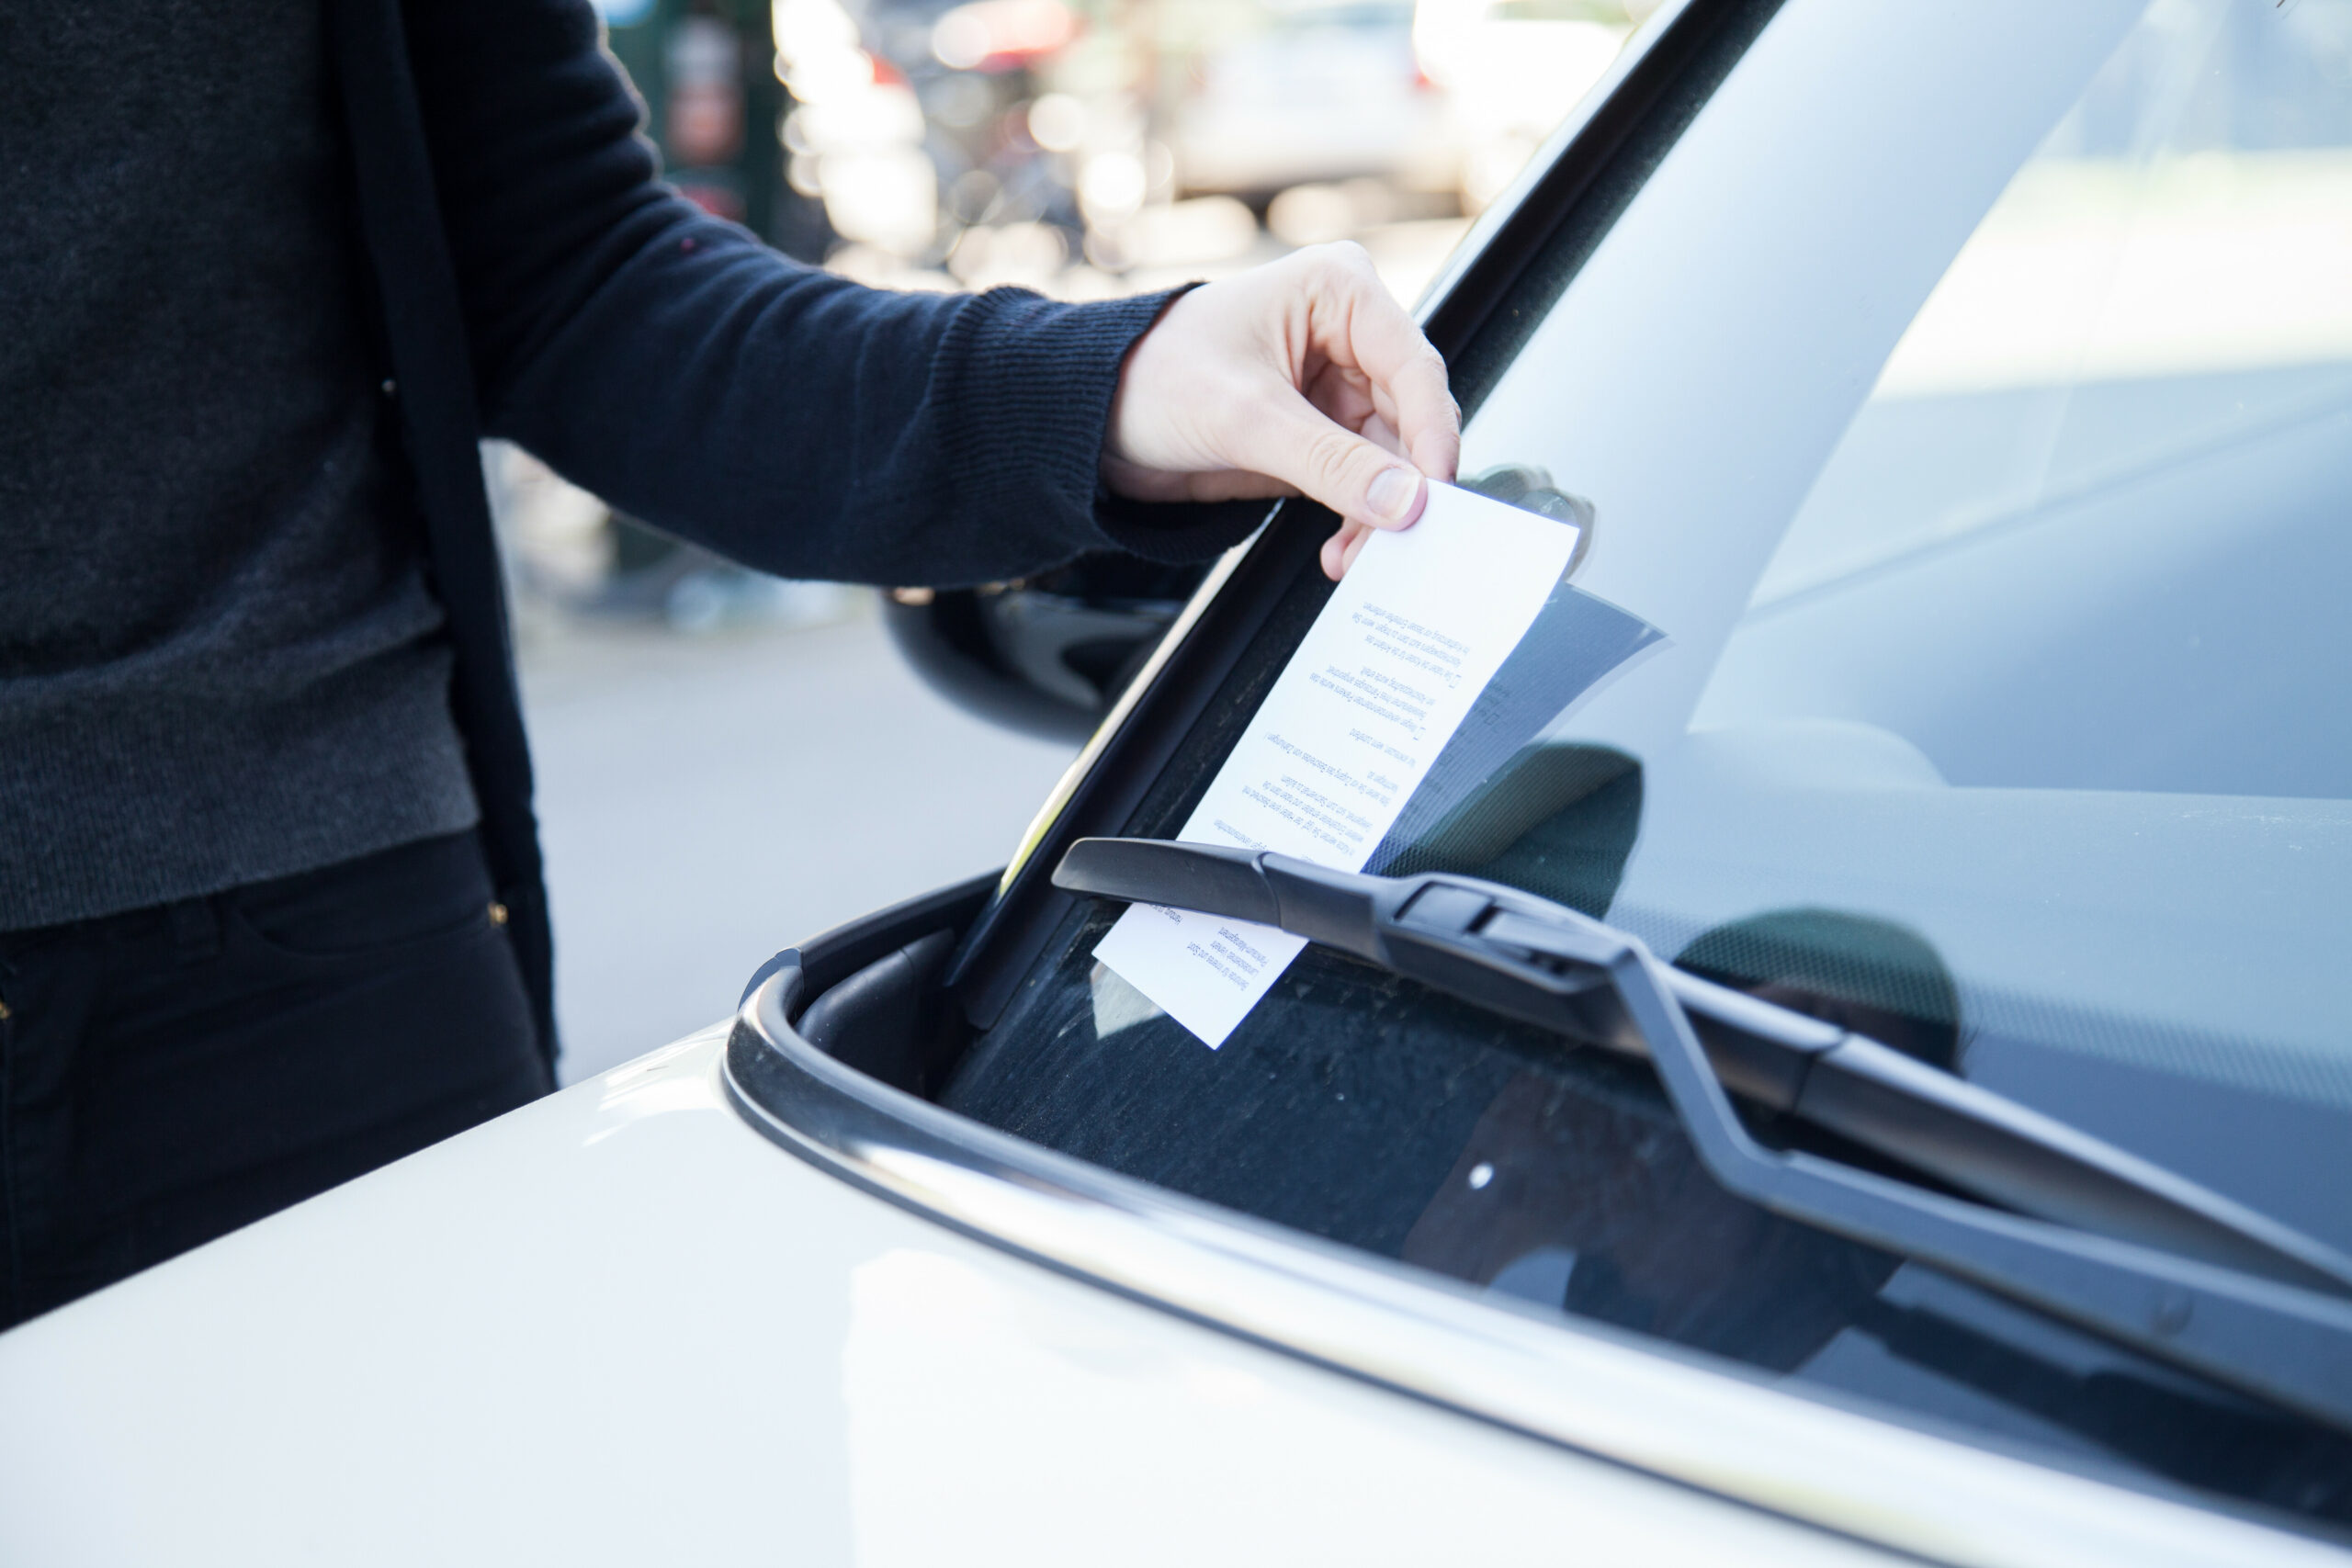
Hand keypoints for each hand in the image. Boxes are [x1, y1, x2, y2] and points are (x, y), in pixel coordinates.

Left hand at [1103, 243, 1459, 579]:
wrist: (1093, 422)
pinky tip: (1341, 549)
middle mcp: (1347, 335)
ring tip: (1354, 556)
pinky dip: (1357, 520)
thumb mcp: (1245, 418)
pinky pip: (1361, 483)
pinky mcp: (1319, 436)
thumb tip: (1405, 501)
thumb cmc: (1151, 376)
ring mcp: (1335, 388)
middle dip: (1403, 485)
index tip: (1434, 491)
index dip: (1430, 433)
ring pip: (1391, 460)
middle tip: (1397, 539)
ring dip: (1379, 514)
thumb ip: (1331, 463)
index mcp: (1338, 291)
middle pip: (1410, 418)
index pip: (1413, 366)